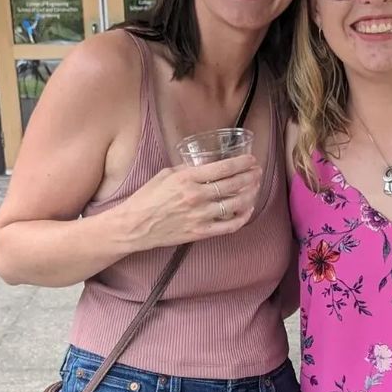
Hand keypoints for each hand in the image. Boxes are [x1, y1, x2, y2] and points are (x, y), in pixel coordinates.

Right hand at [116, 154, 261, 250]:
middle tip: (258, 171)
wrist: (134, 226)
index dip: (242, 162)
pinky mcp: (200, 232)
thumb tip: (207, 165)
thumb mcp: (166, 175)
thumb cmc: (146, 198)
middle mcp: (196, 196)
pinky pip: (229, 226)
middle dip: (250, 176)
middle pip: (233, 184)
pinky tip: (248, 209)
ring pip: (235, 204)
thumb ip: (188, 170)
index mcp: (187, 178)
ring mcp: (200, 216)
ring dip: (250, 194)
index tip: (251, 159)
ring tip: (256, 187)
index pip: (223, 168)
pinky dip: (243, 217)